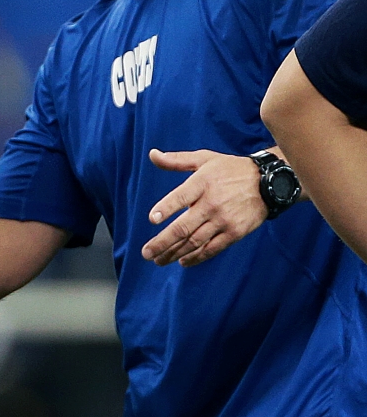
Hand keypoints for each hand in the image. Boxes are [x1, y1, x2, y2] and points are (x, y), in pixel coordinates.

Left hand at [141, 149, 266, 266]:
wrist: (270, 182)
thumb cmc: (231, 169)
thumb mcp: (204, 158)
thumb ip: (176, 160)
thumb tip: (152, 155)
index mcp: (202, 183)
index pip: (180, 197)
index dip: (165, 209)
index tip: (151, 220)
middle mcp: (212, 203)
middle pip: (183, 227)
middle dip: (162, 243)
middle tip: (146, 253)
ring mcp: (224, 220)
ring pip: (195, 242)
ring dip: (174, 253)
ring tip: (159, 260)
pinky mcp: (235, 232)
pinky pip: (212, 249)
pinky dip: (196, 257)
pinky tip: (183, 261)